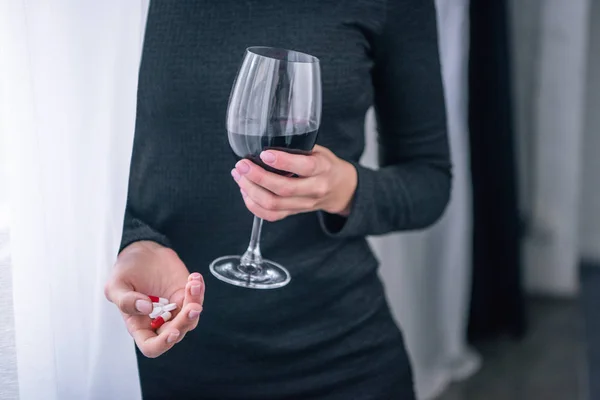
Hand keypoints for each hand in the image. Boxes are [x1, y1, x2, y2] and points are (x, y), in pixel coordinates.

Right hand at [104, 241, 204, 357]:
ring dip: (195, 303)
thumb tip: (146, 308)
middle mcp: (158, 322)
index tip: (172, 332)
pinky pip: (196, 300)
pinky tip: (194, 278)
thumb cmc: (126, 272)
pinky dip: (198, 290)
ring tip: (192, 283)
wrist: (141, 252)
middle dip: (185, 321)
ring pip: (191, 319)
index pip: (151, 346)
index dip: (162, 344)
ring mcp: (174, 310)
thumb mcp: (116, 285)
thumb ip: (125, 300)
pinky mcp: (185, 296)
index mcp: (139, 325)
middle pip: (176, 333)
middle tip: (192, 305)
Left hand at [230, 145, 357, 221]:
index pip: (305, 166)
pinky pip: (271, 216)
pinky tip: (246, 192)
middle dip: (258, 177)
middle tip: (242, 165)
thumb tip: (275, 124)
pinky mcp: (294, 212)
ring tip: (239, 176)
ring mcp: (304, 204)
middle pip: (284, 188)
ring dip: (251, 190)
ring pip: (274, 204)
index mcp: (323, 169)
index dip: (283, 161)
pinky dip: (254, 206)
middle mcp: (315, 189)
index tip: (265, 153)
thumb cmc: (325, 165)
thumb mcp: (319, 149)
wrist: (340, 190)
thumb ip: (299, 142)